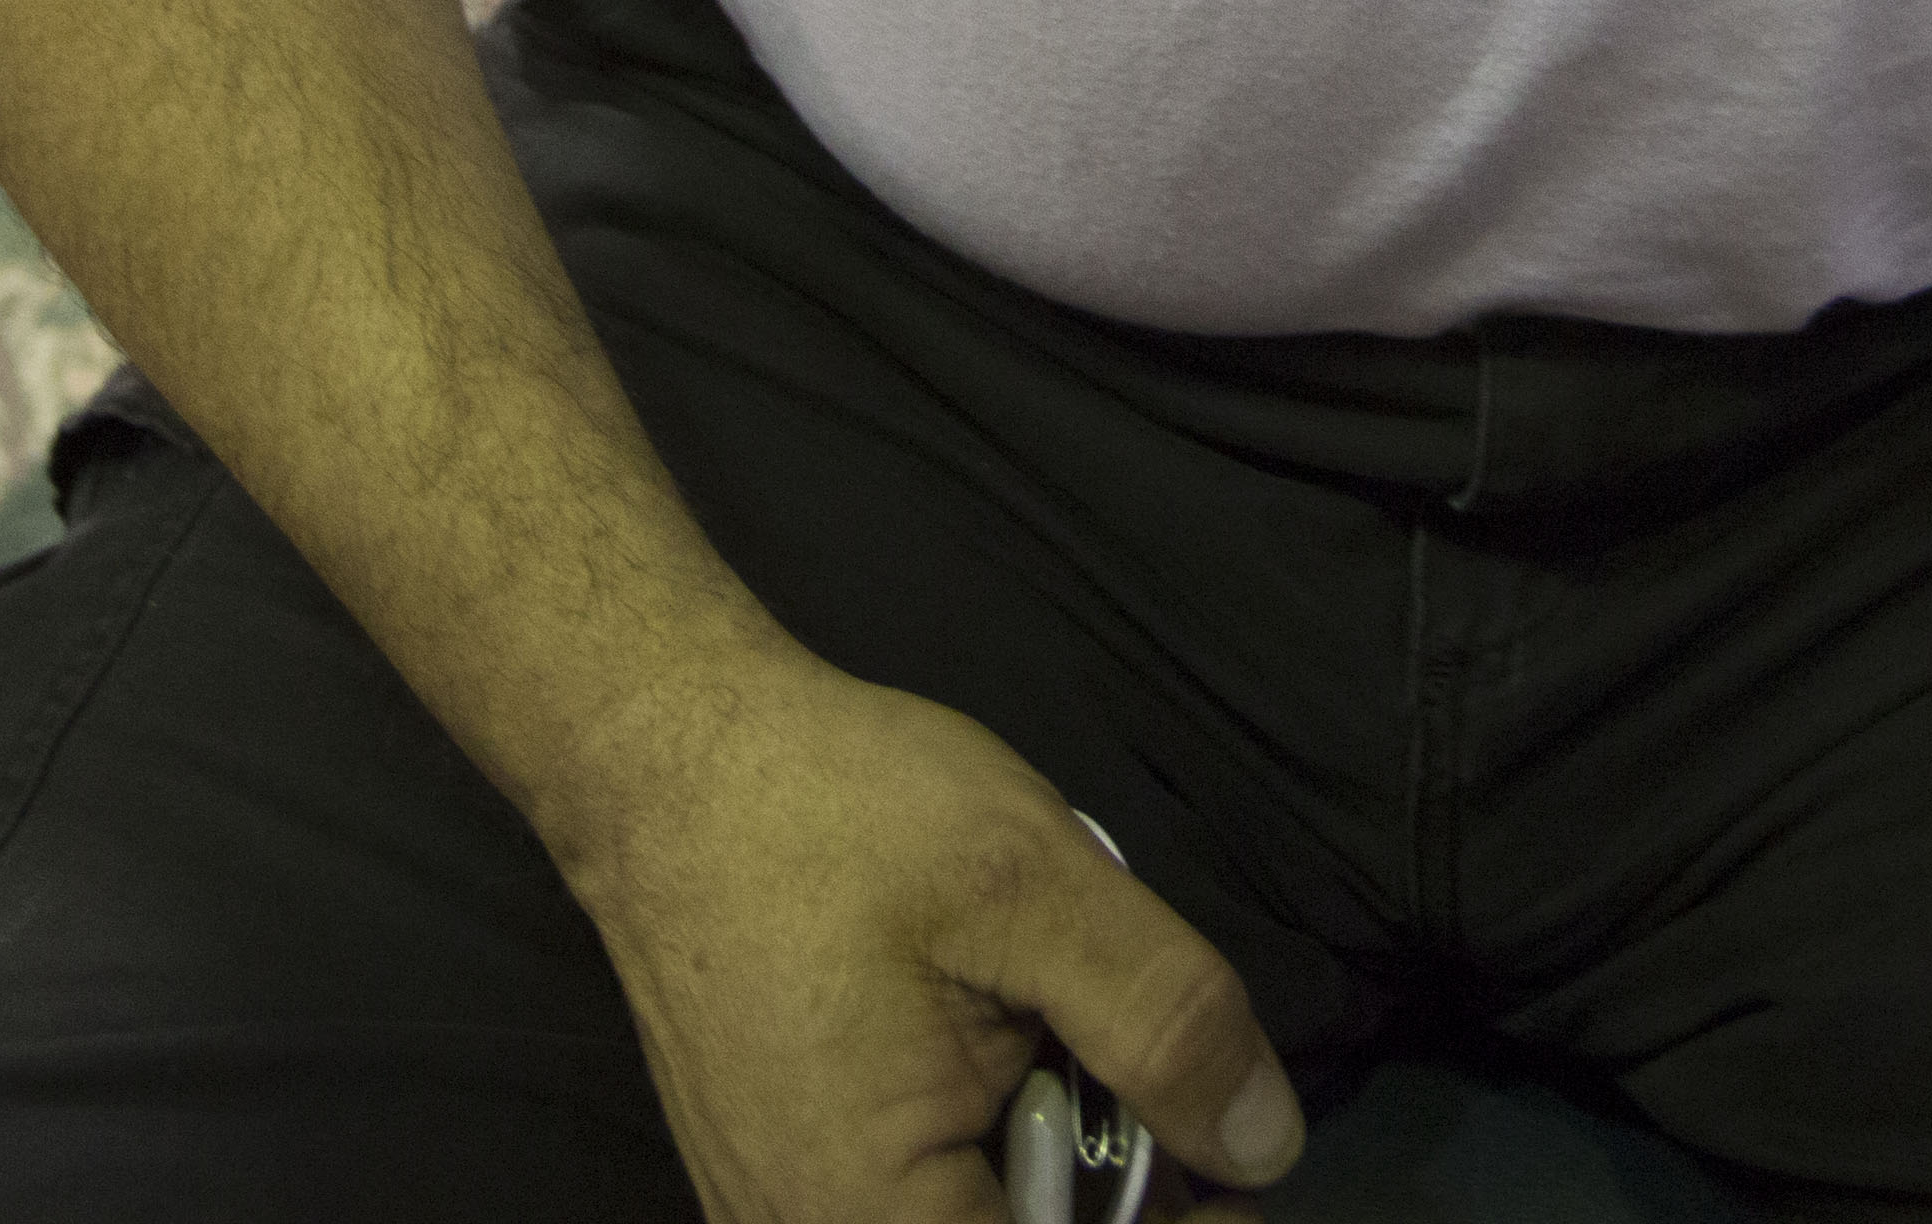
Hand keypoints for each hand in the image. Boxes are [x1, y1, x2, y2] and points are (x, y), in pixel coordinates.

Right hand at [558, 650, 1302, 1221]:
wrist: (666, 754)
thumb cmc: (833, 811)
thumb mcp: (1031, 884)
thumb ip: (1162, 1021)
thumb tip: (1265, 1145)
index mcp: (868, 1216)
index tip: (1229, 1178)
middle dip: (1109, 1199)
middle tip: (1168, 1100)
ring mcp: (782, 1214)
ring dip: (1054, 1173)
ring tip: (1068, 1051)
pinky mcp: (780, 1175)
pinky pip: (918, 1201)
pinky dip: (991, 1152)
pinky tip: (1011, 1060)